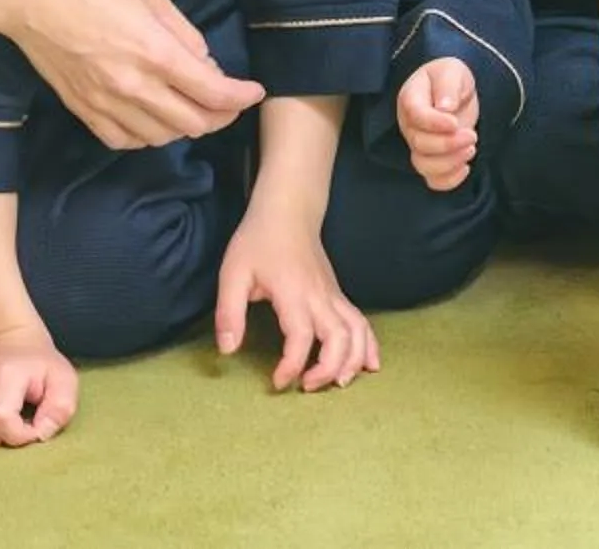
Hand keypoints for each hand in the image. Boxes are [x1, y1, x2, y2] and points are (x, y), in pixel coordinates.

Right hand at [1, 0, 264, 148]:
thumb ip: (182, 32)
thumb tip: (205, 63)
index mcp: (154, 52)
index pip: (213, 92)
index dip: (242, 97)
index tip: (255, 92)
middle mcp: (133, 86)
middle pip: (193, 123)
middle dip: (221, 116)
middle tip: (229, 102)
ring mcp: (105, 103)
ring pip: (161, 137)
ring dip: (185, 126)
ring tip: (191, 107)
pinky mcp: (82, 110)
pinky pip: (124, 140)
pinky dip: (147, 135)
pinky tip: (153, 118)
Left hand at [216, 204, 379, 392]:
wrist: (288, 210)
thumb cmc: (258, 240)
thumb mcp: (233, 273)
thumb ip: (229, 312)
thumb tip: (228, 349)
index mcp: (294, 292)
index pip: (301, 336)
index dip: (292, 365)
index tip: (278, 382)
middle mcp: (320, 296)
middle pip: (339, 338)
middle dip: (328, 369)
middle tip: (307, 387)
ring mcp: (333, 294)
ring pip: (357, 331)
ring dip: (354, 360)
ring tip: (340, 384)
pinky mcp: (338, 294)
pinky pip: (361, 321)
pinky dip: (369, 344)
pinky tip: (370, 365)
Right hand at [397, 57, 479, 190]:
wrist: (457, 92)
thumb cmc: (450, 79)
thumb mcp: (452, 71)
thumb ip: (448, 85)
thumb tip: (445, 107)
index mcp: (411, 99)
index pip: (415, 115)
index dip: (434, 123)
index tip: (455, 122)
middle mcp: (410, 125)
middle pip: (419, 143)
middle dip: (448, 144)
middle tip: (472, 135)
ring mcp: (418, 145)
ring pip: (423, 165)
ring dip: (450, 162)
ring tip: (471, 149)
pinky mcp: (432, 160)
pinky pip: (433, 180)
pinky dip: (449, 180)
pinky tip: (466, 167)